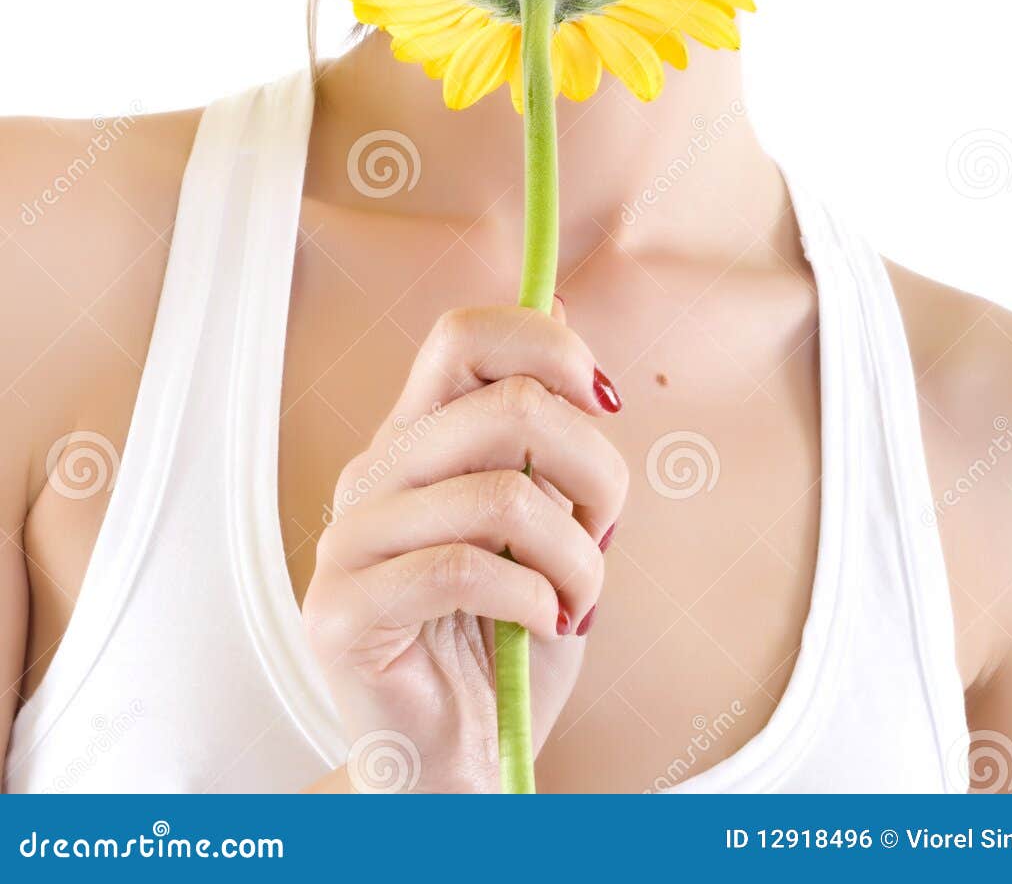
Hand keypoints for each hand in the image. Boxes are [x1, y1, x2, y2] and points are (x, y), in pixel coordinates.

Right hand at [300, 297, 626, 791]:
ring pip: (503, 494)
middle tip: (601, 534)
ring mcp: (348, 542)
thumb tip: (562, 308)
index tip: (604, 400)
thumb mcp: (549, 521)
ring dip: (577, 557)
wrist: (463, 769)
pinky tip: (543, 624)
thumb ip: (545, 429)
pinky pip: (465, 567)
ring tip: (577, 600)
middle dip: (595, 471)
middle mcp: (374, 475)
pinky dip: (535, 598)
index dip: (548, 345)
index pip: (465, 335)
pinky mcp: (341, 612)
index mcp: (416, 439)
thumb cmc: (507, 644)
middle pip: (509, 407)